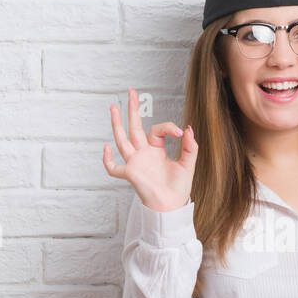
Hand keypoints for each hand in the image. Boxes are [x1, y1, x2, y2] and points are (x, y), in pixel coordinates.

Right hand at [101, 86, 198, 211]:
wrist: (173, 206)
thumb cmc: (179, 188)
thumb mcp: (188, 164)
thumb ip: (190, 147)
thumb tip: (188, 128)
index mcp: (156, 150)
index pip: (157, 129)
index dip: (169, 127)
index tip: (180, 133)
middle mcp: (143, 154)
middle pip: (134, 127)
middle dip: (132, 109)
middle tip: (131, 90)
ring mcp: (135, 162)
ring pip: (122, 140)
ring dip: (117, 124)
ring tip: (113, 106)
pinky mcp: (130, 174)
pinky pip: (114, 168)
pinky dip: (108, 160)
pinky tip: (107, 148)